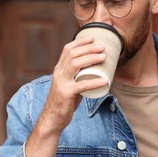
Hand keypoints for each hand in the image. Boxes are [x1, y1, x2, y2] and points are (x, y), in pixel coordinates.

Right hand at [25, 36, 106, 156]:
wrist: (52, 118)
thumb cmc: (64, 101)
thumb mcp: (70, 84)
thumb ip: (79, 77)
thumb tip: (96, 71)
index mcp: (59, 69)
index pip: (67, 49)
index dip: (80, 42)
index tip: (92, 37)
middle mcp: (58, 73)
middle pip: (73, 54)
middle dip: (88, 48)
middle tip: (102, 47)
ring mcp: (61, 83)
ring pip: (75, 64)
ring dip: (91, 58)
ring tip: (103, 57)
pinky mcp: (66, 93)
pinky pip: (81, 85)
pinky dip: (94, 82)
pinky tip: (105, 81)